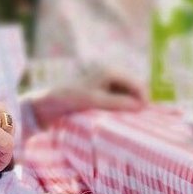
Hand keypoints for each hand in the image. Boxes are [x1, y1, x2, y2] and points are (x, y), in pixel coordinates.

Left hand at [28, 66, 147, 126]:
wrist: (47, 104)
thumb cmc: (70, 99)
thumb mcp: (95, 101)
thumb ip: (118, 103)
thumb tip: (141, 107)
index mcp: (110, 71)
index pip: (137, 85)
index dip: (144, 100)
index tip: (145, 117)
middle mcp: (111, 75)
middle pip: (134, 90)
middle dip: (138, 103)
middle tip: (139, 122)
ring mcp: (107, 84)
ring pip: (128, 96)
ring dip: (130, 107)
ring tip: (131, 122)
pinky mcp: (102, 94)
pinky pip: (119, 101)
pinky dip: (122, 109)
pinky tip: (120, 120)